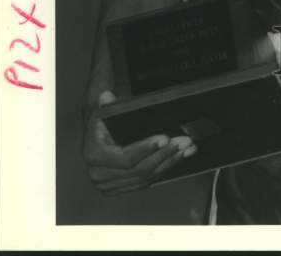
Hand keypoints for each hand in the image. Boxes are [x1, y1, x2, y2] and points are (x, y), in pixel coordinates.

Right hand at [83, 90, 197, 193]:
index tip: (164, 139)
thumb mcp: (100, 102)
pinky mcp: (122, 185)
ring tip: (187, 147)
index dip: (146, 150)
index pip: (125, 158)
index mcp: (93, 154)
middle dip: (165, 155)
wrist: (96, 126)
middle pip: (139, 170)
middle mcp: (99, 174)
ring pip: (146, 177)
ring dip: (170, 162)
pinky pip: (147, 180)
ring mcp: (110, 183)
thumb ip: (104, 100)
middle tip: (183, 141)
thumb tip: (106, 96)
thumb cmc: (101, 113)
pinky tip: (180, 156)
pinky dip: (165, 167)